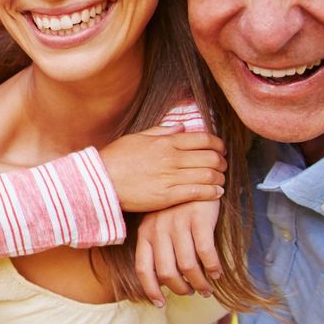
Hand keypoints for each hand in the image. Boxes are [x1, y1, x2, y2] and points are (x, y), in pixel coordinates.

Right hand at [101, 125, 225, 211]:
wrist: (100, 181)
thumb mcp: (136, 137)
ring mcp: (171, 177)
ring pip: (209, 175)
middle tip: (223, 165)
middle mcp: (172, 158)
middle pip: (210, 157)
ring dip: (220, 177)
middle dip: (222, 161)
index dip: (217, 144)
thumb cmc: (115, 158)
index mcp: (165, 142)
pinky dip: (212, 192)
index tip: (220, 149)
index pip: (203, 139)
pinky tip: (216, 192)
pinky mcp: (168, 196)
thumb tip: (181, 127)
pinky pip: (198, 192)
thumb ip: (161, 131)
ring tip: (220, 179)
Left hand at [135, 200, 221, 306]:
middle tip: (192, 292)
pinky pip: (206, 252)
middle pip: (166, 272)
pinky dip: (212, 267)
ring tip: (206, 288)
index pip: (143, 268)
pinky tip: (217, 273)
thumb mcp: (159, 224)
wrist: (194, 177)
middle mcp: (159, 229)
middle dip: (180, 289)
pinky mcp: (199, 218)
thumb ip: (158, 248)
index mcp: (145, 233)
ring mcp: (178, 224)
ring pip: (187, 266)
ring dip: (199, 283)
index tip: (161, 304)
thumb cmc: (177, 208)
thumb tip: (163, 282)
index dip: (151, 290)